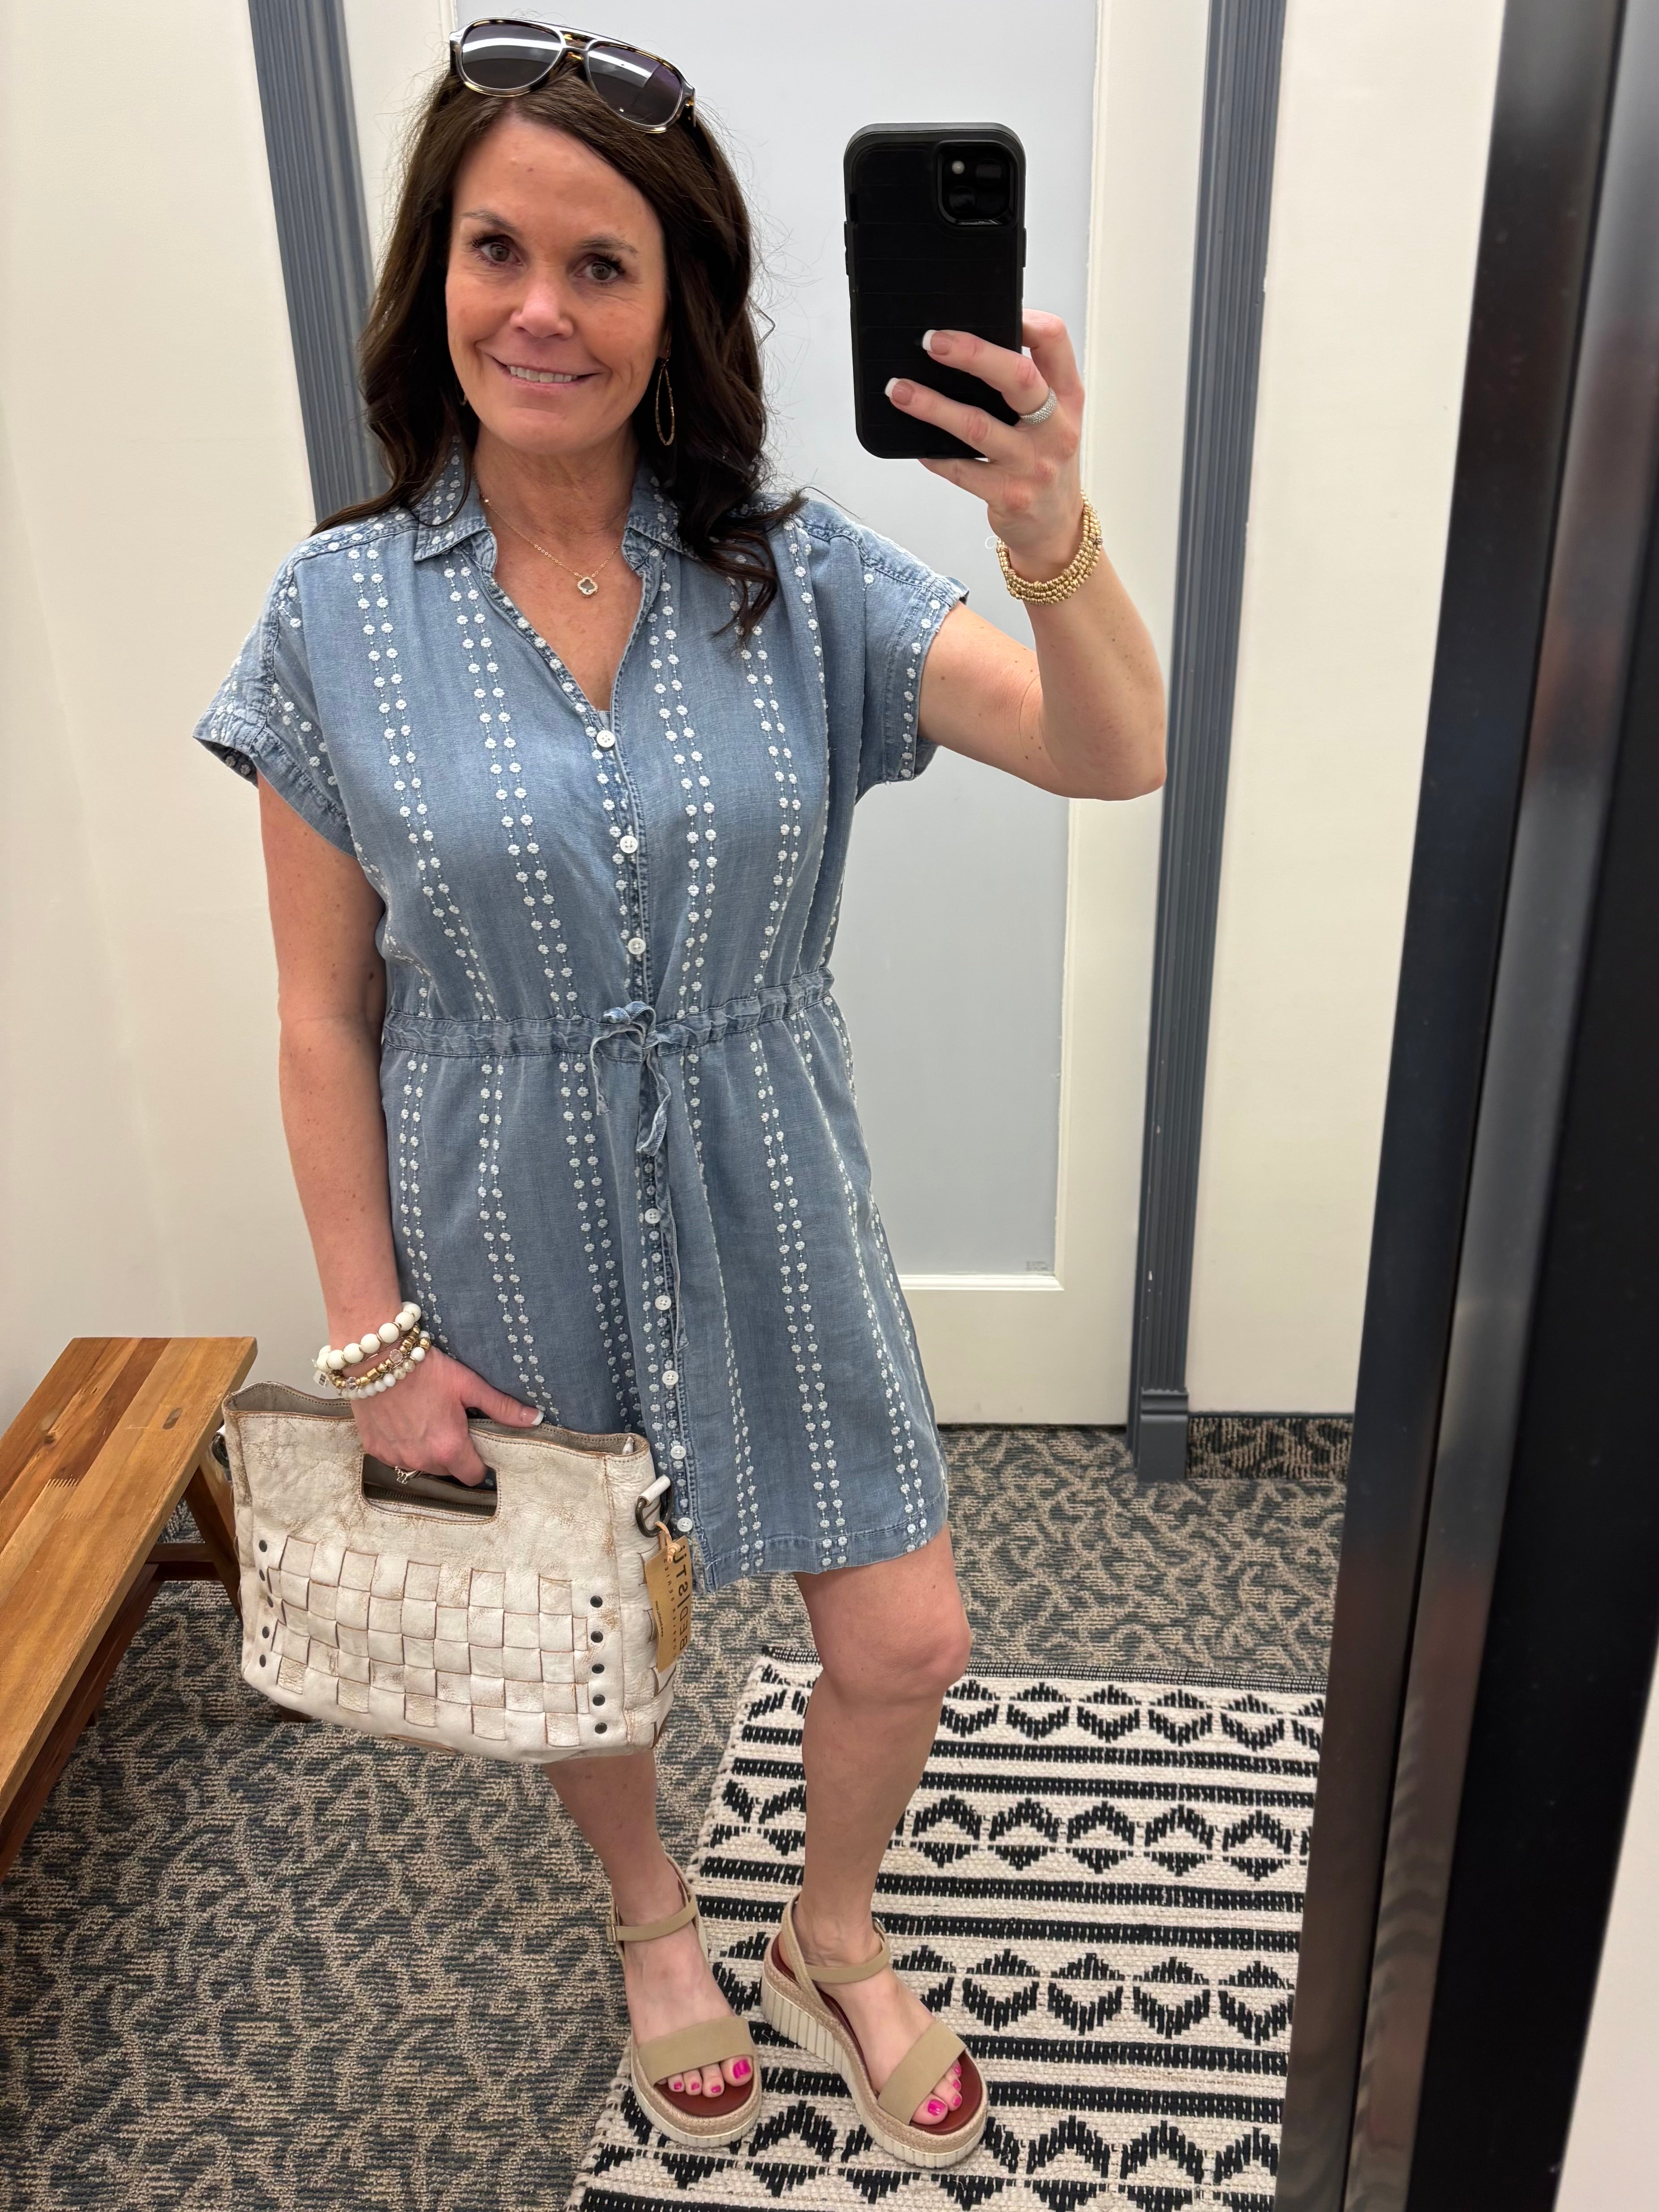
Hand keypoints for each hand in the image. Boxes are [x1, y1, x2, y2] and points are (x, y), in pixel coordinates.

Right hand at [348, 1345, 541, 1485]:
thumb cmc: (427, 1369)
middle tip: (450, 1424)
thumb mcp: (469, 1385)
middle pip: (447, 1470)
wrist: (377, 1358)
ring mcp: (396, 1457)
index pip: (473, 1476)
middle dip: (452, 1453)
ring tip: (425, 1420)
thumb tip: (535, 1420)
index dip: (478, 1462)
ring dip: (426, 1451)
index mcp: (449, 1448)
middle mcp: (422, 1460)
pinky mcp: (375, 1450)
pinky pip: (396, 1457)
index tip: (476, 1444)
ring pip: (421, 1465)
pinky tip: (403, 1421)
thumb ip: (502, 1407)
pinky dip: (402, 1445)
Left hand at [885, 310, 1085, 576]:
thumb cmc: (1045, 462)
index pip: (1055, 342)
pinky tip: (917, 444)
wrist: (1055, 528)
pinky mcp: (1009, 496)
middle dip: (973, 354)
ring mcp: (1032, 465)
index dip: (1026, 319)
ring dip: (933, 406)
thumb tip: (966, 349)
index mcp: (1067, 398)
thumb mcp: (1053, 419)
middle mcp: (1055, 429)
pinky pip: (960, 470)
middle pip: (1018, 378)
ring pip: (978, 427)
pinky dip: (934, 454)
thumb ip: (1026, 385)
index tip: (991, 310)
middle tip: (933, 341)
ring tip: (899, 390)